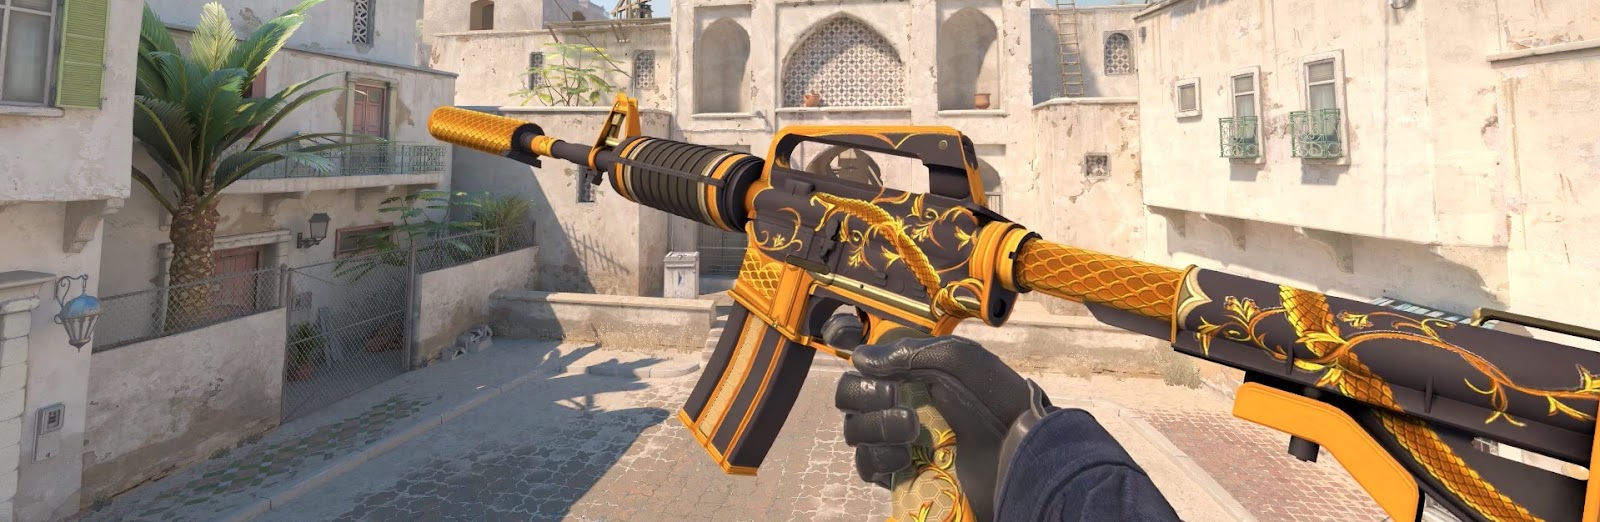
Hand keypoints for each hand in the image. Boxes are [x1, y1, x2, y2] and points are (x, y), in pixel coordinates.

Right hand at [828, 315, 1052, 519]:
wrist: (1023, 454)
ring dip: (874, 426)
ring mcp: (898, 441)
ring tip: (910, 429)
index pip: (865, 363)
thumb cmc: (1001, 404)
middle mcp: (899, 403)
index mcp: (912, 373)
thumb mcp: (964, 362)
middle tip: (896, 398)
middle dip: (865, 394)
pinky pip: (867, 466)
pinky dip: (879, 458)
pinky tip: (905, 456)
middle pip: (850, 395)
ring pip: (855, 431)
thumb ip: (914, 351)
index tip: (878, 369)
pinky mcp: (901, 474)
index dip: (861, 364)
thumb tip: (860, 357)